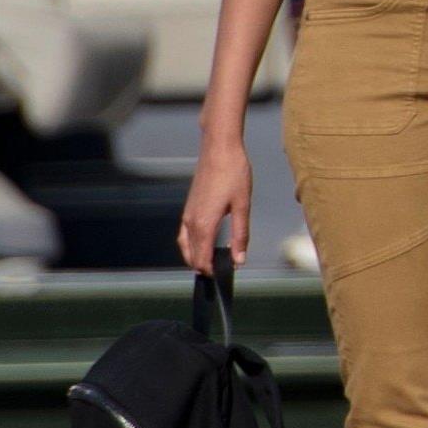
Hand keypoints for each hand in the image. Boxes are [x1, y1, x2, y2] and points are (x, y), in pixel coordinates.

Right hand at [176, 130, 251, 274]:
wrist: (219, 149)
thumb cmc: (234, 174)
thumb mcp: (243, 206)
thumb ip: (240, 236)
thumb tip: (239, 260)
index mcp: (204, 225)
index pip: (202, 259)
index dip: (211, 272)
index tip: (223, 278)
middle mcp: (191, 222)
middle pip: (192, 256)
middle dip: (204, 267)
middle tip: (220, 274)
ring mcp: (187, 214)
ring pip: (185, 246)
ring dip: (195, 257)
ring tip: (211, 264)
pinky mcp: (188, 207)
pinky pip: (184, 234)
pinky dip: (190, 245)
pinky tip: (202, 245)